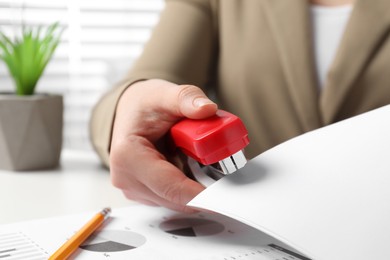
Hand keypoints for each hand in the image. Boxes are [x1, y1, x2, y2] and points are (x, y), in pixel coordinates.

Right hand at [110, 79, 217, 211]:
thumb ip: (187, 98)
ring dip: (195, 185)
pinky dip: (188, 186)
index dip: (201, 193)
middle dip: (203, 185)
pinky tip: (189, 165)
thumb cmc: (144, 106)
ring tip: (199, 157)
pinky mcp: (145, 194)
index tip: (227, 191)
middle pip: (177, 198)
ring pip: (177, 201)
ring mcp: (135, 189)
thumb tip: (207, 109)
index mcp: (128, 156)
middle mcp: (127, 178)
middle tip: (222, 164)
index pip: (170, 187)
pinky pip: (174, 198)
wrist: (132, 112)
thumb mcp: (165, 94)